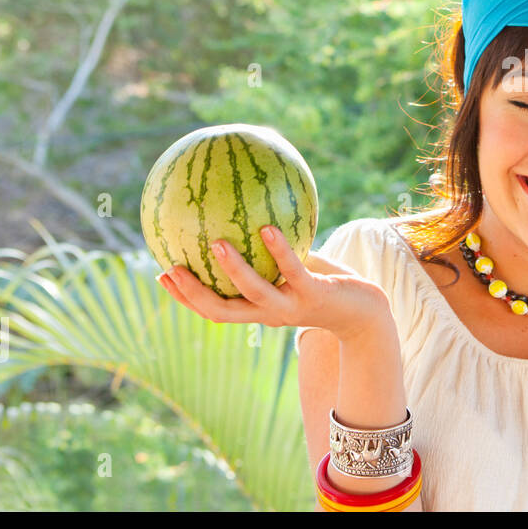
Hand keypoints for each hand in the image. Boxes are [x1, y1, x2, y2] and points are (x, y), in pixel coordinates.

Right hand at [156, 225, 391, 341]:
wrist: (366, 311)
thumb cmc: (326, 285)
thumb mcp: (295, 269)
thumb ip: (272, 251)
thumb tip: (248, 214)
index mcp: (258, 311)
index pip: (213, 309)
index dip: (185, 298)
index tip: (161, 275)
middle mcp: (269, 314)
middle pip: (221, 311)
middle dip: (193, 293)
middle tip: (171, 268)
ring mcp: (291, 306)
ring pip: (253, 292)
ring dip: (232, 270)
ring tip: (216, 243)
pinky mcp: (314, 293)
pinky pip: (293, 270)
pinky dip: (279, 251)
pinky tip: (268, 228)